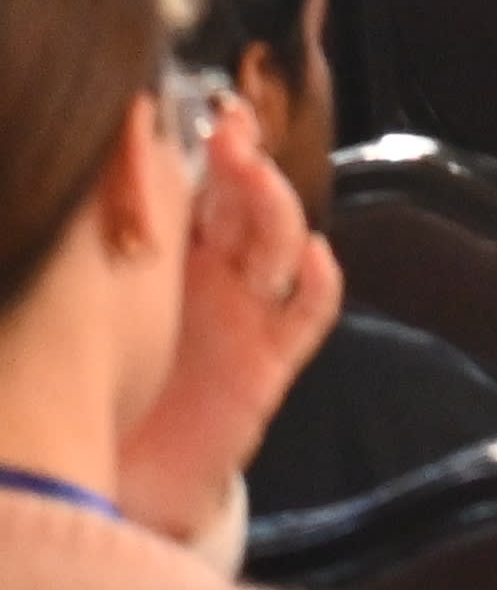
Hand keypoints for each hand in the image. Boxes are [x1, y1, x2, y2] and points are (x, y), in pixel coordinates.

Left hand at [118, 94, 336, 547]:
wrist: (105, 482)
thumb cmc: (87, 386)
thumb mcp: (84, 301)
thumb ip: (94, 235)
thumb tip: (100, 152)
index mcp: (171, 254)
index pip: (203, 182)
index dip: (210, 143)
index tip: (199, 107)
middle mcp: (215, 274)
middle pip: (246, 200)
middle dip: (243, 160)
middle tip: (228, 130)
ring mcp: (248, 313)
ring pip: (282, 240)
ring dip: (273, 203)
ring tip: (253, 173)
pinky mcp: (269, 361)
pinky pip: (308, 313)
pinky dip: (319, 281)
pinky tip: (314, 256)